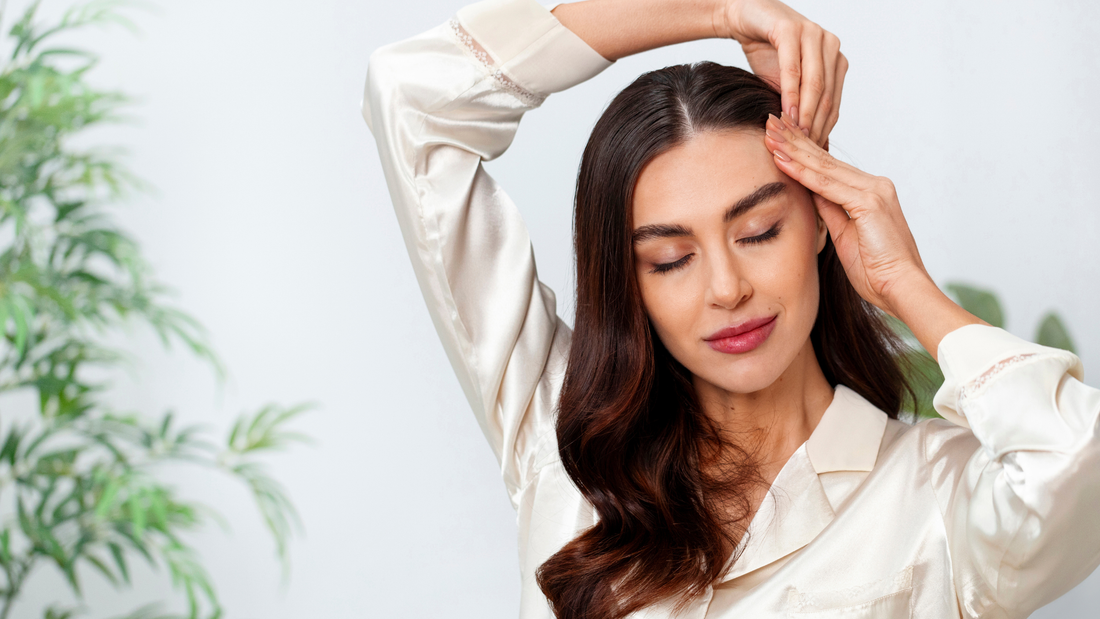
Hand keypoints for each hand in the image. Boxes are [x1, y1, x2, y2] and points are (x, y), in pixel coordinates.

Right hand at [715, 0, 846, 145]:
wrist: (746, 20)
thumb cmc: (767, 54)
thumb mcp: (785, 86)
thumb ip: (799, 108)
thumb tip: (809, 146)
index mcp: (835, 60)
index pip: (833, 102)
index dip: (822, 130)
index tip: (810, 154)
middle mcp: (830, 45)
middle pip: (826, 95)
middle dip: (814, 126)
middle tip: (803, 152)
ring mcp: (813, 35)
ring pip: (814, 83)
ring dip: (804, 113)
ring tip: (795, 137)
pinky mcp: (792, 30)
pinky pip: (793, 68)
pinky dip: (790, 93)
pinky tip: (785, 113)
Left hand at [762, 112, 928, 317]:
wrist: (901, 289)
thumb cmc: (877, 271)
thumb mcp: (845, 235)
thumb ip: (830, 210)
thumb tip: (811, 193)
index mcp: (871, 193)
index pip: (830, 166)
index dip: (803, 151)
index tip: (780, 138)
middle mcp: (875, 185)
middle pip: (826, 159)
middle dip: (796, 140)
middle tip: (770, 121)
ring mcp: (874, 191)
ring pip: (824, 166)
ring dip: (793, 149)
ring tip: (769, 133)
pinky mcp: (869, 202)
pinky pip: (826, 185)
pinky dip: (801, 171)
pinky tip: (781, 159)